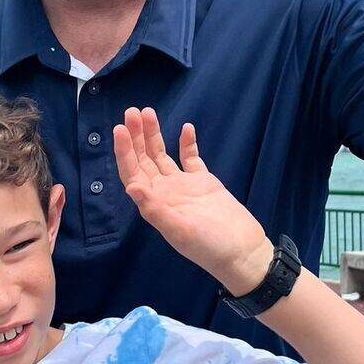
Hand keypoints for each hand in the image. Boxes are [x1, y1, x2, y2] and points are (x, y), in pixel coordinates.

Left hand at [113, 108, 272, 293]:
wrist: (243, 251)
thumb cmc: (210, 246)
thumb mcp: (180, 231)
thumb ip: (155, 210)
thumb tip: (131, 188)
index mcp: (155, 204)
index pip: (133, 173)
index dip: (124, 151)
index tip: (120, 128)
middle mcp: (164, 193)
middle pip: (144, 160)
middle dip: (136, 136)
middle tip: (131, 112)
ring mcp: (183, 186)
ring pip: (162, 155)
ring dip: (154, 135)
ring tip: (147, 112)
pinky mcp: (203, 182)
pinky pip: (191, 158)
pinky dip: (187, 143)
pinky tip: (185, 128)